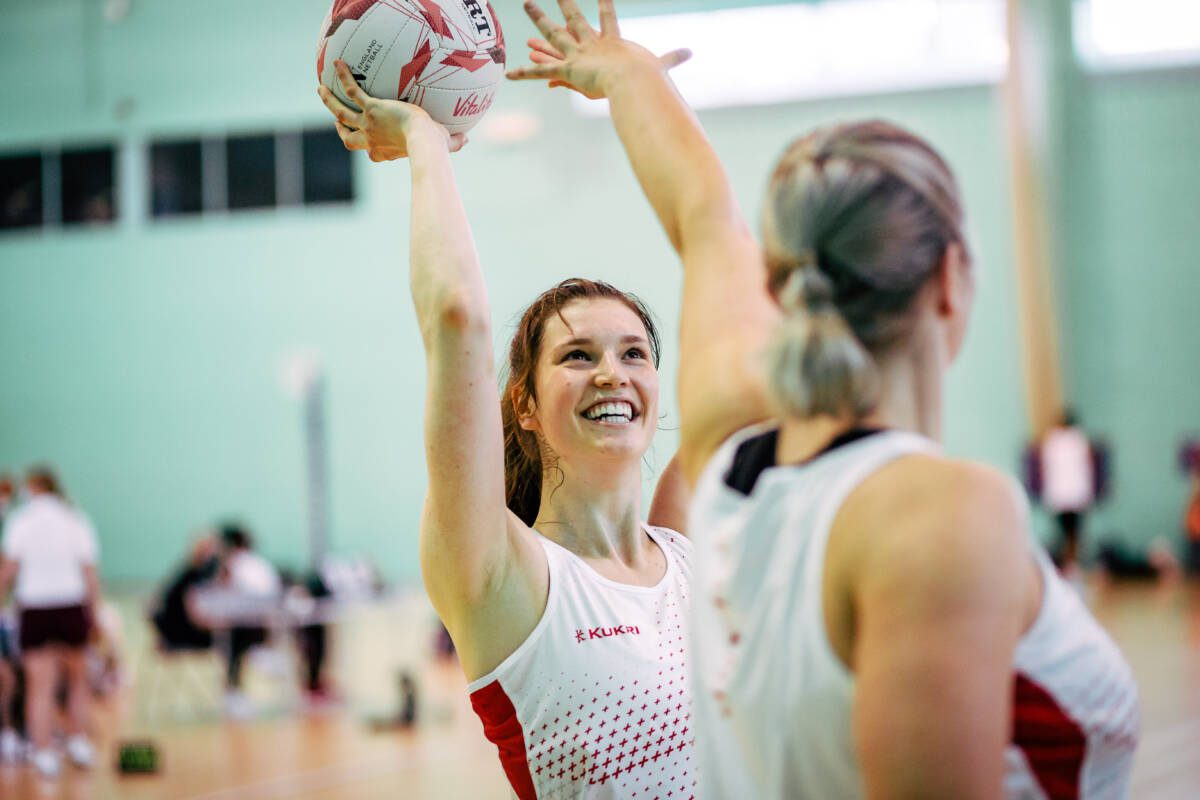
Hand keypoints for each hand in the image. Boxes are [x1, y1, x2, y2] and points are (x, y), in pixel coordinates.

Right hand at [317, 60, 467, 160]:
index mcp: (385, 152)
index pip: (372, 154)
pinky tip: (338, 63)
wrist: (424, 140)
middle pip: (348, 138)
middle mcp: (372, 140)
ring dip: (330, 102)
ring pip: (341, 114)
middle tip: (337, 121)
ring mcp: (368, 124)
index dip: (369, 150)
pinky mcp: (371, 109)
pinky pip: (353, 91)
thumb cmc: (434, 147)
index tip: (370, 147)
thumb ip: (453, 143)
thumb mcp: (443, 144)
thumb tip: (467, 140)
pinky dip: (344, 77)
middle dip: (341, 130)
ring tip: (321, 89)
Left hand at [506, 0, 690, 98]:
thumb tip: (692, 53)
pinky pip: (542, 72)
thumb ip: (672, 60)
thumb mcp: (659, 66)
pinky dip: (525, 74)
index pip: (607, 18)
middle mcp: (591, 43)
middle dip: (564, 4)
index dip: (605, 4)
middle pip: (574, 18)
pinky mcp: (568, 69)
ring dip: (539, 20)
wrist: (634, 79)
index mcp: (612, 41)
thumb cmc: (647, 76)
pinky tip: (508, 74)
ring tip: (527, 3)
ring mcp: (577, 54)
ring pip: (553, 35)